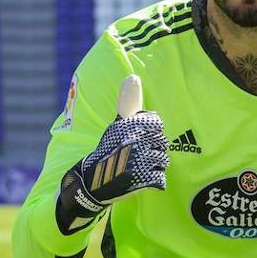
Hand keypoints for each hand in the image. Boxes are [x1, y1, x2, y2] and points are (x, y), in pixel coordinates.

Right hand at [56, 75, 169, 233]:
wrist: (93, 181)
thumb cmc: (109, 150)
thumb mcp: (117, 124)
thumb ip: (128, 103)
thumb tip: (133, 76)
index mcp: (130, 125)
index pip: (156, 123)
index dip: (149, 133)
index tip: (137, 139)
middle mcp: (135, 139)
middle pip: (162, 143)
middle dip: (152, 150)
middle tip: (136, 156)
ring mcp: (139, 160)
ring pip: (163, 161)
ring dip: (154, 166)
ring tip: (138, 167)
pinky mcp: (141, 179)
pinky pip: (160, 179)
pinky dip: (153, 181)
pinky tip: (141, 179)